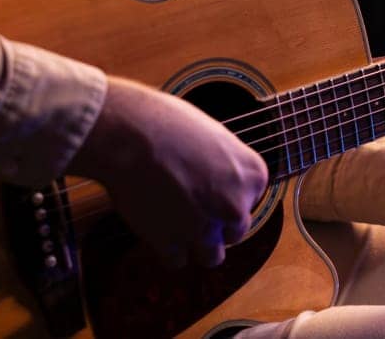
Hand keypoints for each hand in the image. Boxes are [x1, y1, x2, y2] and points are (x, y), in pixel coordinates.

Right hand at [67, 76, 266, 268]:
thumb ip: (225, 166)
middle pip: (235, 231)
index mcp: (252, 175)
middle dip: (216, 224)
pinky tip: (158, 228)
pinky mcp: (172, 244)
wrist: (131, 134)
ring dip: (197, 245)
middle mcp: (235, 205)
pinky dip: (167, 249)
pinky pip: (178, 261)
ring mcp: (205, 228)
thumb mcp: (214, 136)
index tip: (208, 187)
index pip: (249, 201)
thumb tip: (219, 181)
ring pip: (212, 257)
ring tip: (178, 225)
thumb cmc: (168, 124)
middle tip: (192, 207)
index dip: (226, 196)